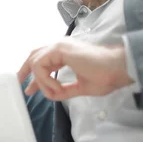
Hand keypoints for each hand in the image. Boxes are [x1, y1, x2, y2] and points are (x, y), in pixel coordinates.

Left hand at [17, 38, 132, 100]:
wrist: (118, 69)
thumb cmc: (106, 76)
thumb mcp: (81, 87)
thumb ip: (66, 89)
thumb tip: (54, 95)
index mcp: (66, 53)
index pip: (43, 61)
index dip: (35, 76)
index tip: (29, 90)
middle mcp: (60, 46)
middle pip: (34, 55)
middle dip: (25, 71)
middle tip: (24, 89)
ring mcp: (59, 46)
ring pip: (35, 62)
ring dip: (41, 82)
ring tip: (55, 93)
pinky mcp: (59, 49)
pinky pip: (40, 66)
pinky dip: (44, 80)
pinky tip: (57, 88)